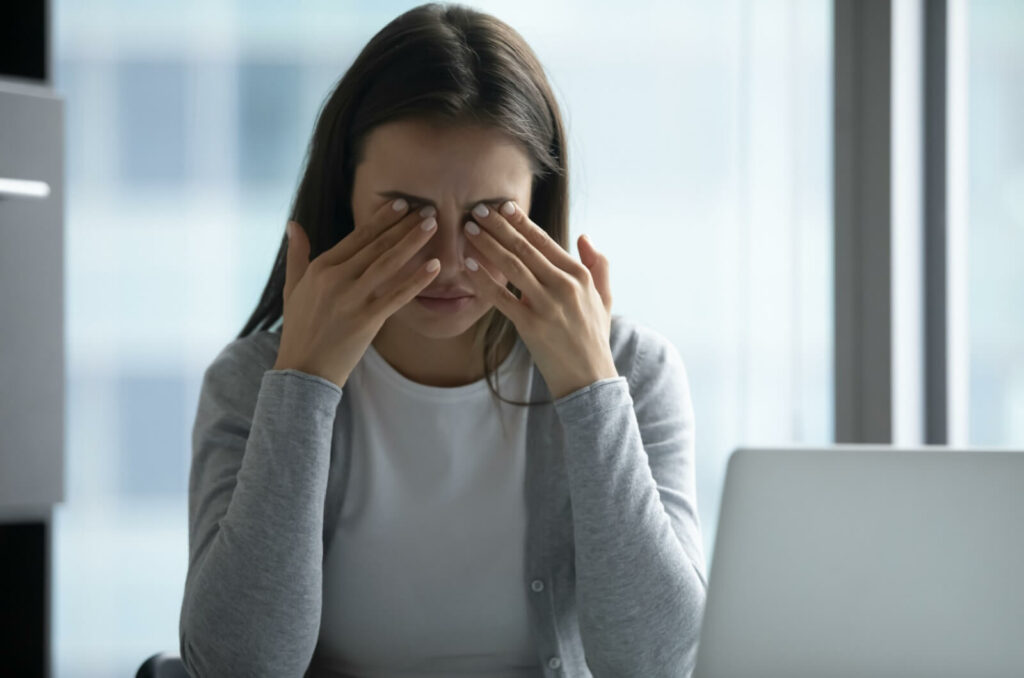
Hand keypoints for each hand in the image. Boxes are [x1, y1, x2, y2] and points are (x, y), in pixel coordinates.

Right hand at [272, 199, 440, 388]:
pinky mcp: (367, 320)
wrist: (304, 369)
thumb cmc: (300, 329)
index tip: (402, 204)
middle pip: (377, 246)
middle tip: (428, 209)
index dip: (382, 219)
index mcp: (321, 268)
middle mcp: (336, 279)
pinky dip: (417, 280)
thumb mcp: (292, 288)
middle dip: (404, 225)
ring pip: (388, 264)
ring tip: (434, 226)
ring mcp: (352, 299)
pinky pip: (397, 296)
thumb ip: (297, 254)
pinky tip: (435, 267)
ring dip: (413, 242)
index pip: (358, 237)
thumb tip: (293, 224)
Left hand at [462, 200, 617, 399]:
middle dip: (499, 227)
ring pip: (512, 267)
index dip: (521, 222)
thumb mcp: (604, 298)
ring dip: (488, 246)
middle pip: (525, 248)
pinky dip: (484, 281)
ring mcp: (547, 306)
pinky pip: (501, 298)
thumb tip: (584, 236)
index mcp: (579, 275)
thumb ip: (598, 265)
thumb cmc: (593, 337)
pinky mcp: (531, 326)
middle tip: (477, 210)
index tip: (502, 206)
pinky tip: (468, 266)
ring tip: (468, 230)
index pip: (544, 240)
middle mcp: (564, 286)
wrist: (589, 378)